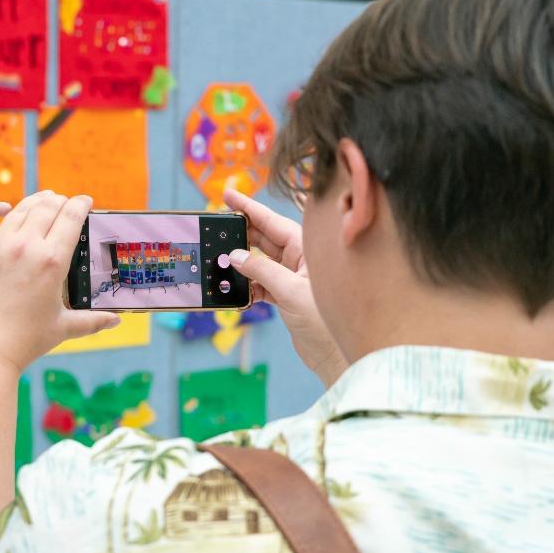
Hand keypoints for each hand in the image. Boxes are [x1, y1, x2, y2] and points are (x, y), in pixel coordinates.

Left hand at [0, 191, 120, 373]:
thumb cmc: (24, 342)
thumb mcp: (62, 329)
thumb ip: (92, 321)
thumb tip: (115, 321)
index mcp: (52, 262)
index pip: (72, 218)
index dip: (80, 204)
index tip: (85, 201)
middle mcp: (26, 247)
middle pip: (47, 208)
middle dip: (59, 201)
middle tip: (64, 202)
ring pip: (19, 210)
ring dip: (34, 202)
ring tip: (42, 200)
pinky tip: (2, 206)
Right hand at [223, 188, 347, 386]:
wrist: (336, 357)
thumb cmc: (325, 322)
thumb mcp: (290, 292)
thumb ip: (261, 271)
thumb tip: (235, 255)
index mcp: (307, 249)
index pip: (273, 222)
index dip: (248, 208)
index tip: (228, 195)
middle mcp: (301, 260)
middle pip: (264, 238)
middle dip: (240, 233)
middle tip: (216, 226)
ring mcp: (293, 278)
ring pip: (261, 262)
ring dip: (242, 263)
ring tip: (221, 260)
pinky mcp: (287, 297)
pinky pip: (262, 283)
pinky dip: (249, 286)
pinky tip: (237, 291)